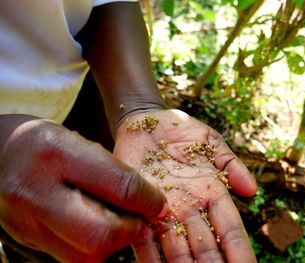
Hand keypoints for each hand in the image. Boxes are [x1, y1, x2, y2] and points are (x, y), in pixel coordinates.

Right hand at [0, 115, 166, 262]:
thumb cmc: (42, 143)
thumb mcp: (76, 141)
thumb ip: (109, 172)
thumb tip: (145, 200)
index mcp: (57, 154)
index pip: (119, 186)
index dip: (148, 200)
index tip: (159, 205)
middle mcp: (39, 193)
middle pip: (101, 235)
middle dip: (131, 232)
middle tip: (141, 221)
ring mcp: (29, 223)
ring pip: (86, 257)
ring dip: (114, 245)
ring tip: (120, 225)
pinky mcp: (28, 240)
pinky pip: (72, 258)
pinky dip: (94, 250)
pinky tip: (99, 230)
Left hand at [114, 109, 256, 262]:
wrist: (144, 122)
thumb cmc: (181, 130)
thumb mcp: (210, 142)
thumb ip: (231, 164)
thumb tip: (252, 190)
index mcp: (210, 193)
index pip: (229, 229)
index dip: (239, 251)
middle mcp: (189, 208)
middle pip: (205, 246)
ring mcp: (163, 211)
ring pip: (177, 249)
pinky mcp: (138, 207)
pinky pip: (144, 238)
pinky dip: (150, 258)